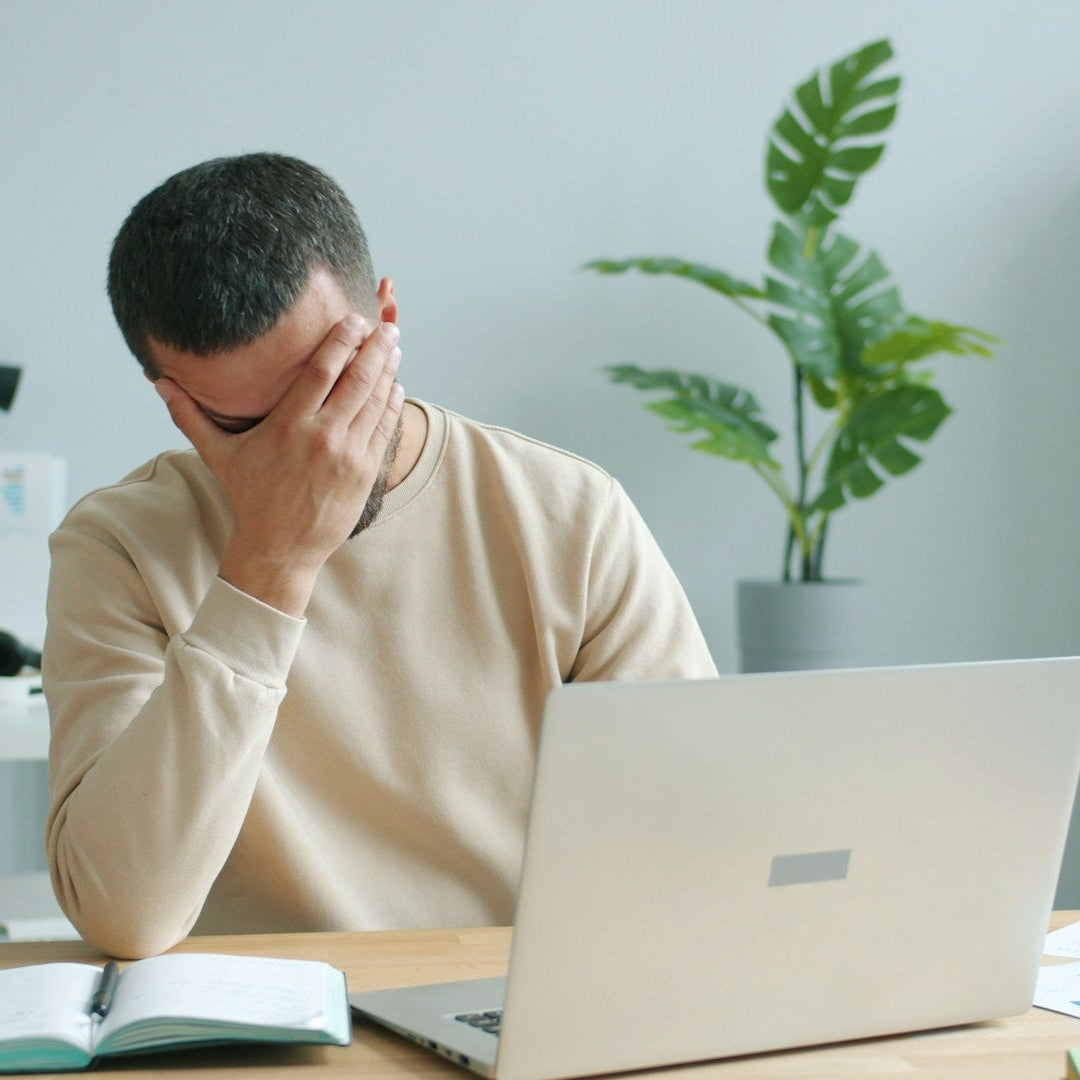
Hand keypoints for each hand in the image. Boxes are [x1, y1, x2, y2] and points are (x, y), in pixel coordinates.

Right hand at [155, 315, 404, 615]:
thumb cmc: (250, 499)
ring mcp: (347, 455)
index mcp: (288, 426)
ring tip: (394, 347)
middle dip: (375, 349)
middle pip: (357, 380)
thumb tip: (159, 382)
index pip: (321, 371)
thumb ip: (191, 416)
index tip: (354, 320)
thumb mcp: (219, 456)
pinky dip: (391, 405)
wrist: (280, 548)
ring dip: (388, 371)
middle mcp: (322, 437)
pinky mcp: (364, 473)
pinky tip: (396, 385)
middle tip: (386, 326)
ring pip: (375, 402)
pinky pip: (383, 430)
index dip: (341, 341)